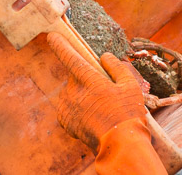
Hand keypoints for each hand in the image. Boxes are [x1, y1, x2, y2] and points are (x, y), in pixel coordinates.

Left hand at [47, 32, 146, 151]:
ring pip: (72, 92)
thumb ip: (116, 67)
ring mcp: (67, 107)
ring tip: (101, 109)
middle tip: (103, 91)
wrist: (119, 145)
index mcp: (89, 80)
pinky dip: (77, 109)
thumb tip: (105, 57)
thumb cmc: (127, 113)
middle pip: (75, 76)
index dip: (60, 45)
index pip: (70, 56)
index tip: (51, 36)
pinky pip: (69, 107)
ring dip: (82, 95)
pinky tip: (92, 117)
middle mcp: (74, 91)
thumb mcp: (130, 85)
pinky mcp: (64, 121)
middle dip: (85, 79)